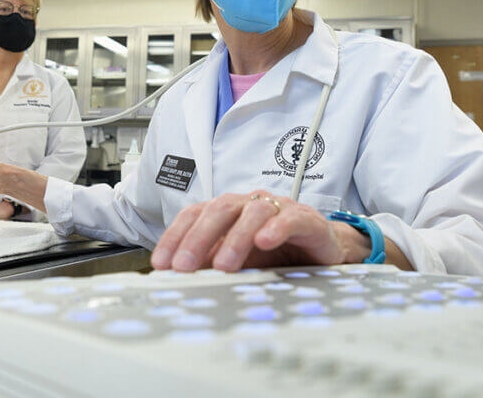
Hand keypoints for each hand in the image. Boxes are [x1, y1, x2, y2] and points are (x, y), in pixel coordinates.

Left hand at [150, 191, 349, 272]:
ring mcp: (277, 207)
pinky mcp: (305, 218)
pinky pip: (289, 218)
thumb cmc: (275, 252)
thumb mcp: (236, 261)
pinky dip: (275, 228)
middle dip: (197, 239)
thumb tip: (176, 278)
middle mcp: (248, 204)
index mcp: (227, 211)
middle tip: (184, 266)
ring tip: (224, 266)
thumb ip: (209, 264)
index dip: (175, 236)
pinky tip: (264, 242)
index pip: (194, 215)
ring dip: (235, 239)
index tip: (161, 263)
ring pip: (252, 212)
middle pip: (218, 210)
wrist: (320, 250)